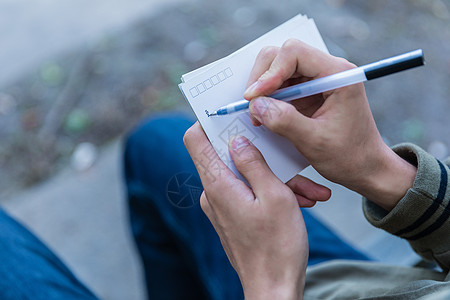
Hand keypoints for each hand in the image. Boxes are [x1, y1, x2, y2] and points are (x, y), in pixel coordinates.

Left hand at [184, 123, 329, 299]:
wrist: (274, 289)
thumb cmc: (277, 245)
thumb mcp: (275, 196)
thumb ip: (253, 162)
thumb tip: (237, 139)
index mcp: (218, 184)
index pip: (195, 139)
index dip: (209, 121)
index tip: (233, 112)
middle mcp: (214, 193)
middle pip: (227, 154)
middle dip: (261, 152)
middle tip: (289, 154)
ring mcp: (222, 206)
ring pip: (246, 176)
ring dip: (276, 177)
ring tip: (309, 190)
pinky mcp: (232, 216)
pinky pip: (250, 193)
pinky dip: (272, 192)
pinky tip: (303, 201)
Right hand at [244, 39, 416, 210]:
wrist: (365, 167)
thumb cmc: (349, 156)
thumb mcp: (314, 142)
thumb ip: (284, 121)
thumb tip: (255, 105)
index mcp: (337, 74)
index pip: (294, 53)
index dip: (270, 72)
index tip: (254, 97)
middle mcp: (327, 70)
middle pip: (283, 55)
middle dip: (262, 77)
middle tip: (252, 104)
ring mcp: (317, 80)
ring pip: (279, 67)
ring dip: (263, 88)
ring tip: (257, 113)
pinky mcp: (309, 92)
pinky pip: (282, 84)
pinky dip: (268, 96)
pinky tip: (264, 114)